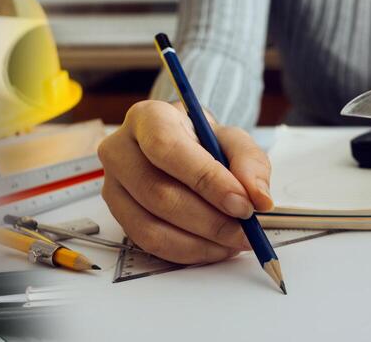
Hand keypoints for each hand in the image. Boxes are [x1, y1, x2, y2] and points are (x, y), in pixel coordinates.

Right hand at [98, 100, 273, 263]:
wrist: (180, 152)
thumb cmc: (201, 143)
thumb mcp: (232, 140)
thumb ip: (249, 163)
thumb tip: (258, 198)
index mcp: (147, 118)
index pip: (167, 148)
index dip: (206, 180)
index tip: (242, 204)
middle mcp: (120, 150)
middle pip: (157, 193)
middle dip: (209, 220)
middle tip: (245, 232)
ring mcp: (113, 186)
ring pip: (150, 225)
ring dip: (200, 242)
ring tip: (233, 242)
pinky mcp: (118, 216)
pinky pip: (148, 244)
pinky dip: (187, 252)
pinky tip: (213, 247)